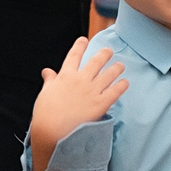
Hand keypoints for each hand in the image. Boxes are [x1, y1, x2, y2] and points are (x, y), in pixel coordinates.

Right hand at [30, 40, 127, 170]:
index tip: (84, 40)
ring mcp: (91, 91)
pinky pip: (114, 92)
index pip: (74, 56)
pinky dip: (121, 86)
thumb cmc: (46, 113)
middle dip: (103, 54)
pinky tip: (125, 82)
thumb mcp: (45, 93)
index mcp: (65, 76)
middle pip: (95, 62)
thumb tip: (47, 71)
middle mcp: (80, 80)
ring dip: (116, 68)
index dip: (79, 46)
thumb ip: (50, 81)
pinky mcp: (100, 104)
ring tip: (121, 65)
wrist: (53, 131)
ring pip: (107, 75)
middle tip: (108, 50)